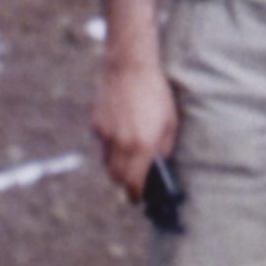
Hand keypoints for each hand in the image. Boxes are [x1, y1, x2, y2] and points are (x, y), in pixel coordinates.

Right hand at [92, 0, 176, 199]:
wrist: (130, 66)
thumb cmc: (156, 93)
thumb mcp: (170, 122)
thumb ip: (163, 148)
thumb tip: (157, 165)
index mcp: (141, 145)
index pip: (134, 183)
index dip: (136, 194)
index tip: (139, 199)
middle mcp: (121, 143)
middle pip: (116, 177)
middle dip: (125, 183)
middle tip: (134, 182)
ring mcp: (105, 133)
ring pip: (107, 162)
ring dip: (117, 165)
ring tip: (130, 156)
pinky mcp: (96, 123)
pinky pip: (102, 143)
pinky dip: (110, 145)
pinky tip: (121, 131)